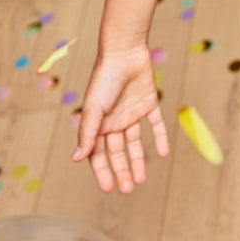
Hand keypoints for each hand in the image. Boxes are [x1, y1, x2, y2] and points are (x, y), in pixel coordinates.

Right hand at [72, 45, 168, 192]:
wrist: (125, 51)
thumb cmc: (104, 78)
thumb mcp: (93, 108)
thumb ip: (87, 134)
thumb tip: (76, 159)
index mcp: (98, 122)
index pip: (98, 153)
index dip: (102, 171)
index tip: (108, 188)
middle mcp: (115, 120)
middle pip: (117, 151)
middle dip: (121, 170)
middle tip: (128, 189)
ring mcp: (132, 111)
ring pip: (136, 142)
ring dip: (138, 160)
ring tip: (141, 180)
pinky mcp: (149, 102)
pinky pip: (156, 124)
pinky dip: (160, 137)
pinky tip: (163, 153)